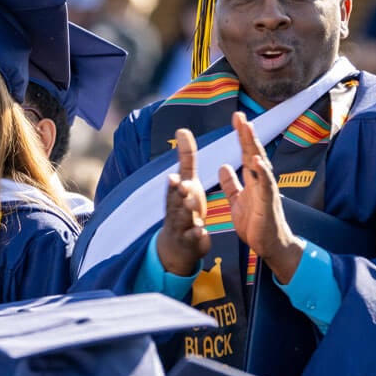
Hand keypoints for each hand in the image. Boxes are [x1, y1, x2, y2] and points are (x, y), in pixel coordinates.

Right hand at [156, 128, 210, 275]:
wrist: (177, 245)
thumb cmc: (184, 207)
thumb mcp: (185, 182)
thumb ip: (185, 158)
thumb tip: (182, 129)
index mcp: (178, 194)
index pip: (175, 186)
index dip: (174, 182)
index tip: (173, 176)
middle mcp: (177, 209)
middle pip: (175, 201)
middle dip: (177, 194)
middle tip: (179, 186)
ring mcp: (182, 226)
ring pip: (183, 218)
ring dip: (186, 212)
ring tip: (190, 205)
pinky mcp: (190, 241)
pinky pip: (193, 238)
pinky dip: (197, 235)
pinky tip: (202, 232)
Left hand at [218, 111, 303, 283]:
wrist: (270, 245)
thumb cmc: (256, 224)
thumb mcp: (237, 201)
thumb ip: (231, 184)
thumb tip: (223, 167)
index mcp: (253, 180)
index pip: (246, 153)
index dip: (241, 136)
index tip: (236, 118)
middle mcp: (261, 181)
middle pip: (253, 152)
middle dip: (246, 134)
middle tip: (240, 115)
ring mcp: (266, 190)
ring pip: (260, 163)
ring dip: (253, 145)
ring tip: (247, 129)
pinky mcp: (268, 202)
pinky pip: (265, 184)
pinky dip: (261, 171)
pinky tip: (256, 159)